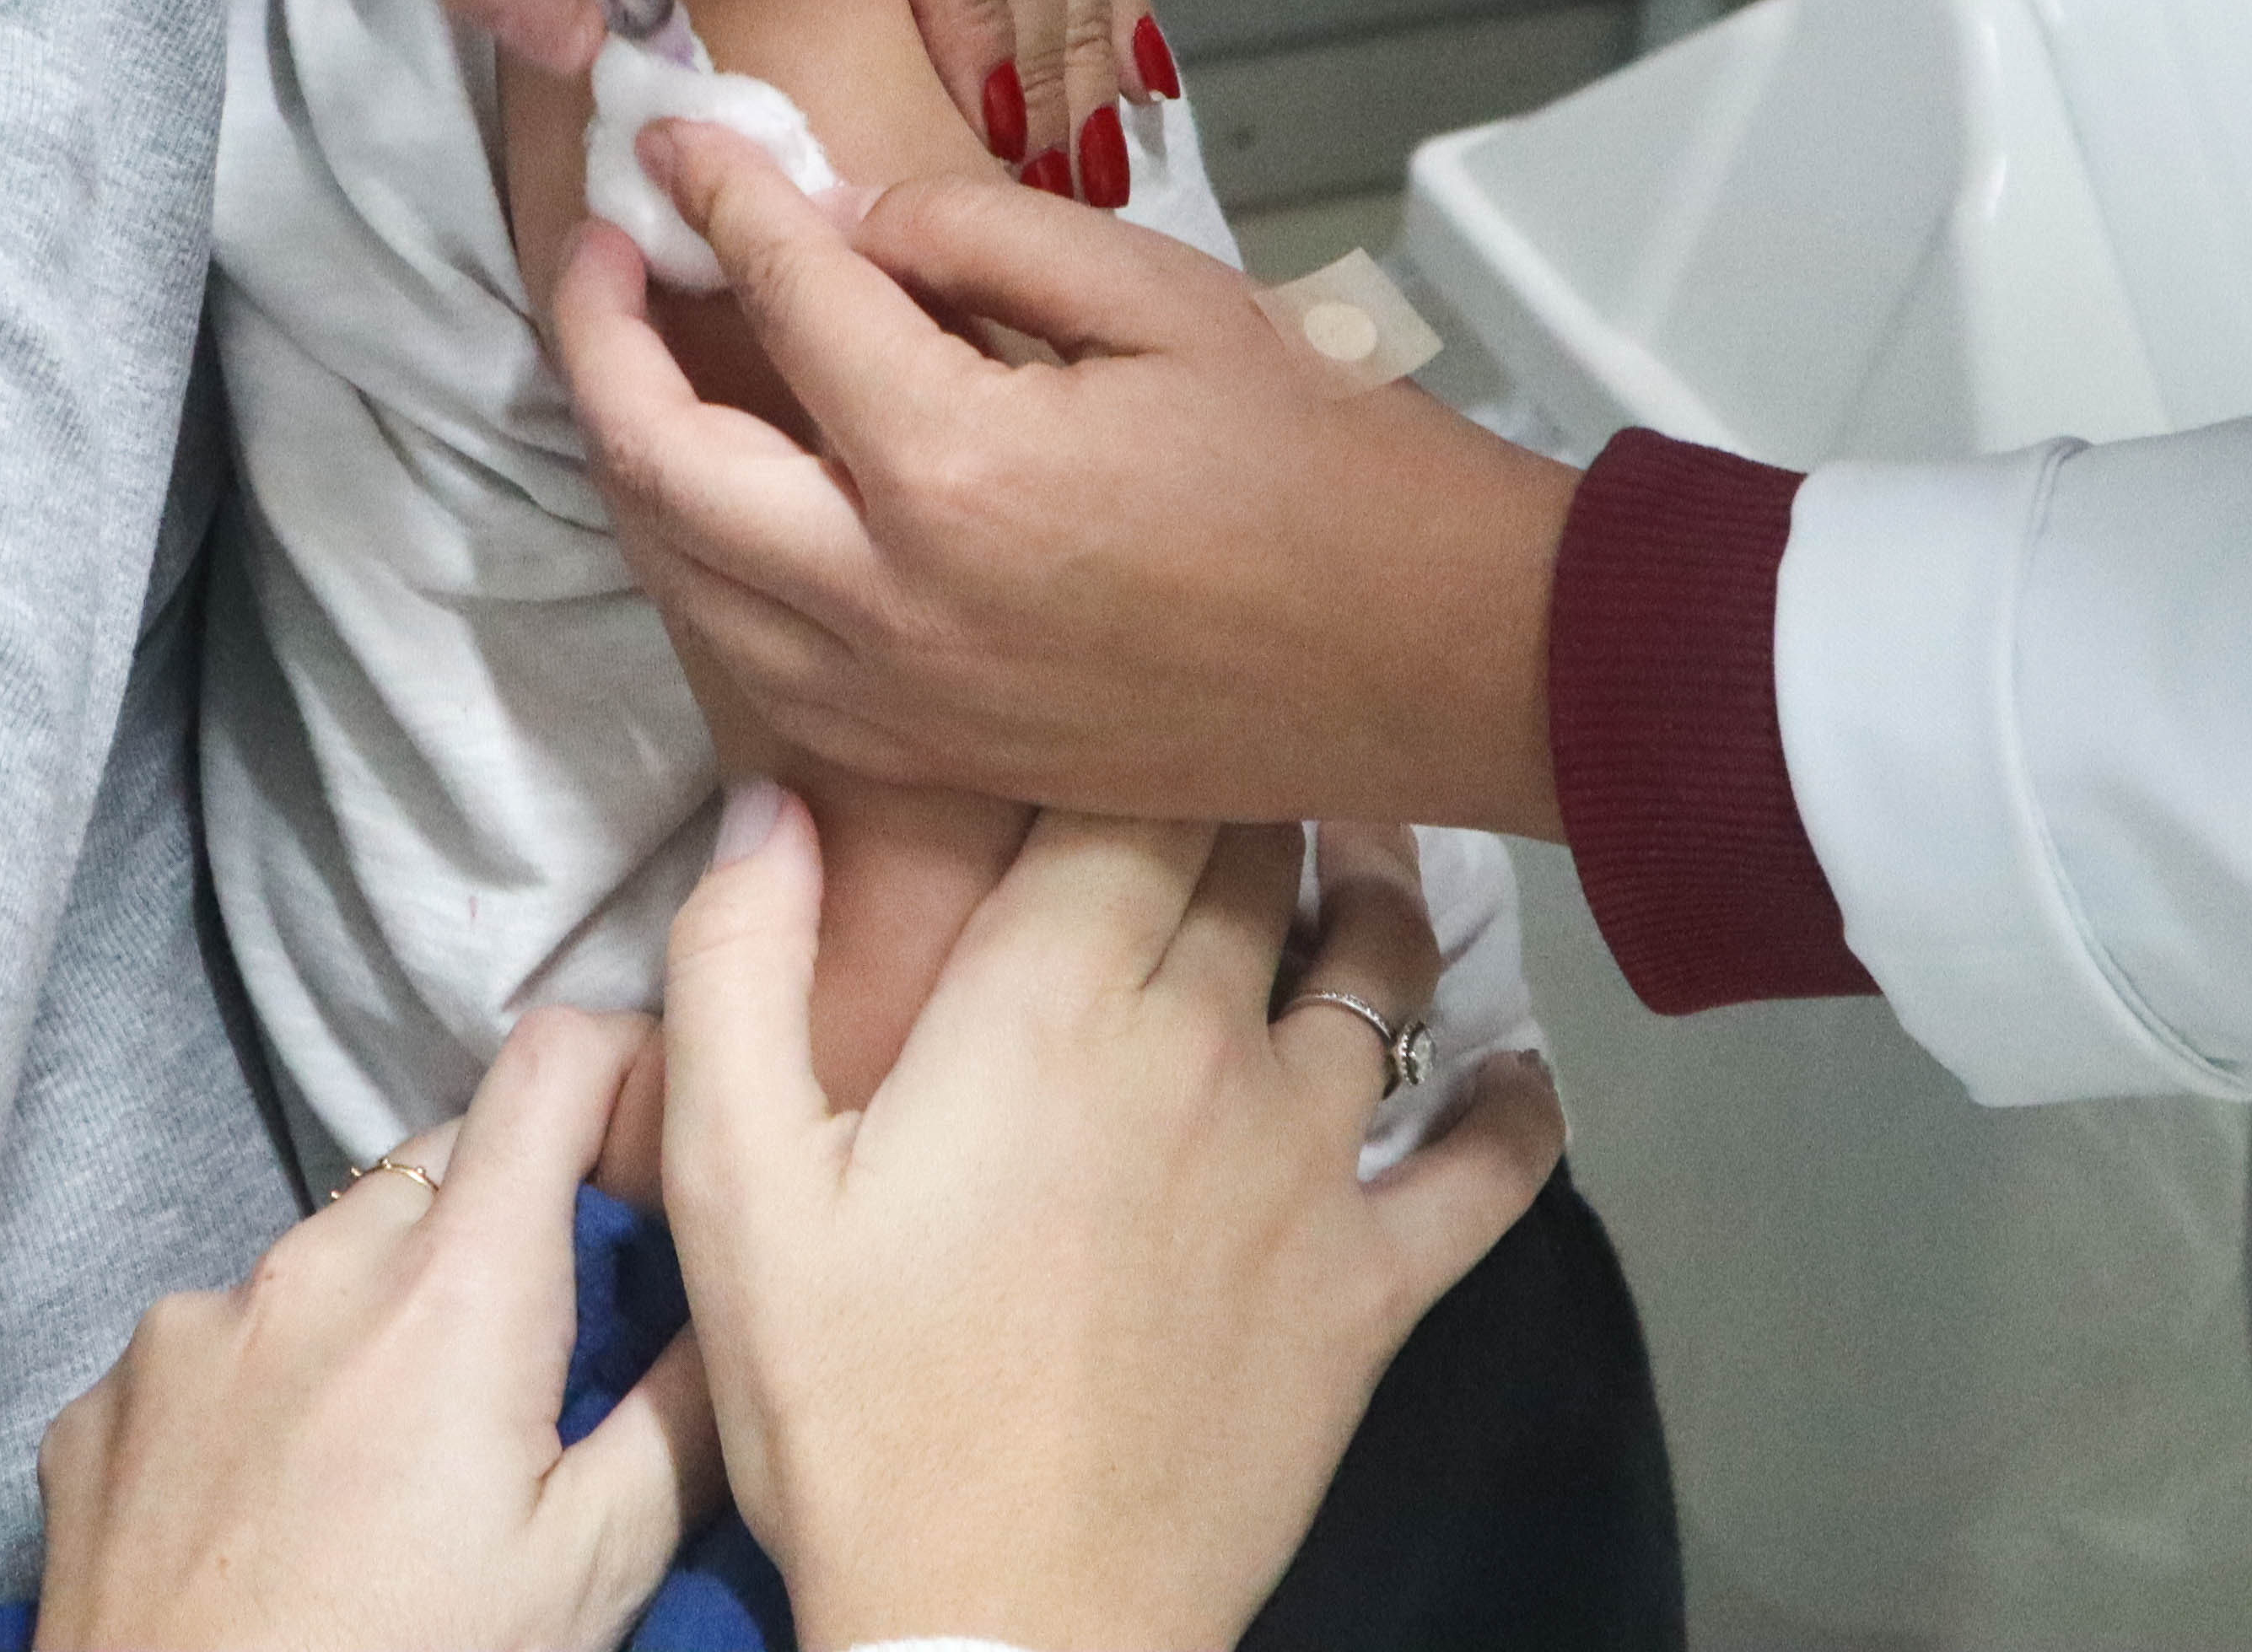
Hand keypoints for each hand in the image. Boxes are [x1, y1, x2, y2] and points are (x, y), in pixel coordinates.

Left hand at [32, 1008, 710, 1651]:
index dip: (617, 1064)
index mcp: (456, 1289)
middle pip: (437, 1169)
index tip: (645, 1130)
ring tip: (385, 1473)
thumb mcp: (587, 1575)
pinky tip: (273, 1509)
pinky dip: (257, 1396)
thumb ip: (682, 1419)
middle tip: (525, 1373)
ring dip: (369, 1319)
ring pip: (318, 1263)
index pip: (551, 1066)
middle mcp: (313, 1268)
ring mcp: (192, 1325)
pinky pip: (209, 1347)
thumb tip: (739, 1303)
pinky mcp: (105, 1394)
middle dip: (497, 1234)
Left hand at [554, 135, 1580, 835]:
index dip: (712, 195)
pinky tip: (718, 499)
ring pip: (675, 577)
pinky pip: (749, 661)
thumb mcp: (1163, 295)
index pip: (777, 295)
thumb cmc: (1331, 468)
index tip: (679, 140)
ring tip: (631, 361)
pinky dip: (699, 567)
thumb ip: (974, 240)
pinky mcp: (927, 757)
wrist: (1440, 662)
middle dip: (598, 335)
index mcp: (953, 464)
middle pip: (659, 460)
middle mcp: (891, 597)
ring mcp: (897, 699)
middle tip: (599, 249)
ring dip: (628, 460)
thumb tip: (839, 223)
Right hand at [665, 790, 1568, 1651]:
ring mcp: (1307, 1161)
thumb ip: (736, 966)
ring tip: (1362, 854)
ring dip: (1380, 889)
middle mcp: (1201, 1042)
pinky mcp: (1373, 1281)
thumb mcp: (734, 1181)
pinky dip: (1516, 1102)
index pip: (1130, 784)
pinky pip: (1490, 1165)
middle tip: (1241, 741)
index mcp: (1047, 997)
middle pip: (1260, 851)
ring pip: (1383, 964)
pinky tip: (1516, 1066)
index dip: (1134, 720)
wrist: (1000, 1623)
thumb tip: (770, 797)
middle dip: (1252, 783)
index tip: (1123, 692)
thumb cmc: (851, 1404)